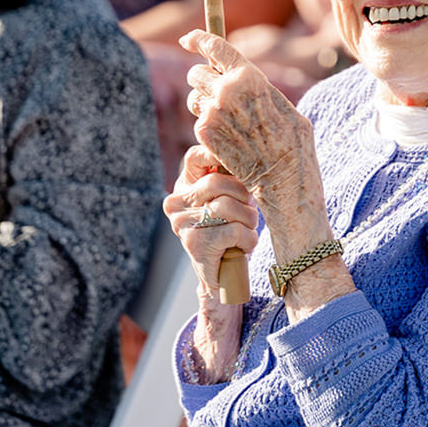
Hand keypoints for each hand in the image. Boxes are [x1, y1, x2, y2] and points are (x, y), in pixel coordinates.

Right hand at [164, 147, 259, 296]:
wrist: (223, 275)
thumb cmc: (230, 229)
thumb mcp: (228, 197)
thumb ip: (229, 176)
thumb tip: (250, 152)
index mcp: (184, 186)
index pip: (195, 157)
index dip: (217, 154)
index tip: (240, 161)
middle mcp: (176, 203)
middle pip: (217, 182)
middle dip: (244, 195)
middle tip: (251, 209)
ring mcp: (183, 224)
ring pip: (228, 207)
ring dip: (249, 220)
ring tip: (247, 229)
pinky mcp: (196, 245)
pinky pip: (234, 231)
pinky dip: (248, 239)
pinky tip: (243, 246)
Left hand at [180, 29, 326, 241]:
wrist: (284, 179)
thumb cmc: (293, 141)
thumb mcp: (283, 104)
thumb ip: (256, 86)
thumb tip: (239, 76)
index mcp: (249, 76)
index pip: (216, 46)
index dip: (198, 39)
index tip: (187, 38)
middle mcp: (225, 91)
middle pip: (196, 73)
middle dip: (204, 80)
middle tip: (219, 93)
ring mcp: (212, 114)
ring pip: (194, 98)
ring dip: (204, 104)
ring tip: (229, 120)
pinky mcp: (204, 135)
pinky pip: (198, 121)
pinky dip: (208, 126)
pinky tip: (229, 139)